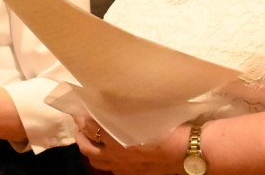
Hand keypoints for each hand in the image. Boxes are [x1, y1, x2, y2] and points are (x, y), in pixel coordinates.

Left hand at [72, 116, 187, 174]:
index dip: (82, 116)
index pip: (89, 125)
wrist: (186, 151)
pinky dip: (106, 160)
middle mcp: (116, 155)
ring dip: (89, 148)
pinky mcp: (132, 173)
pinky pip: (112, 168)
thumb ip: (125, 107)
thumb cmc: (168, 127)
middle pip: (87, 148)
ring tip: (89, 138)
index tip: (79, 107)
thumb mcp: (145, 111)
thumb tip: (110, 97)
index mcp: (117, 137)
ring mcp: (123, 167)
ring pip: (96, 161)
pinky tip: (110, 152)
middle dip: (80, 135)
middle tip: (79, 123)